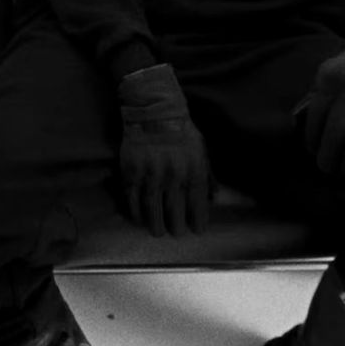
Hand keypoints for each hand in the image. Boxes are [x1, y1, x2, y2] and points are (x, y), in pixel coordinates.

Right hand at [117, 64, 212, 236]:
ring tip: (158, 232)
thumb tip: (213, 197)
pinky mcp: (131, 172)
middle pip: (175, 213)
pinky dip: (136, 212)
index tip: (197, 230)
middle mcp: (173, 176)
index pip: (197, 205)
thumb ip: (208, 175)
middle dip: (176, 228)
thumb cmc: (182, 132)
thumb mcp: (202, 150)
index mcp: (193, 171)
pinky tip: (140, 219)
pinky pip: (133, 199)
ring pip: (152, 210)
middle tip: (176, 232)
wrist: (153, 112)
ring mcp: (150, 175)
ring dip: (156, 225)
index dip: (198, 221)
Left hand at [296, 16, 344, 174]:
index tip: (313, 153)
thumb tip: (292, 125)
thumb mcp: (330, 76)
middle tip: (327, 169)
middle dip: (330, 153)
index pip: (318, 113)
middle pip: (338, 128)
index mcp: (333, 75)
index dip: (313, 137)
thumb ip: (315, 96)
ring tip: (343, 170)